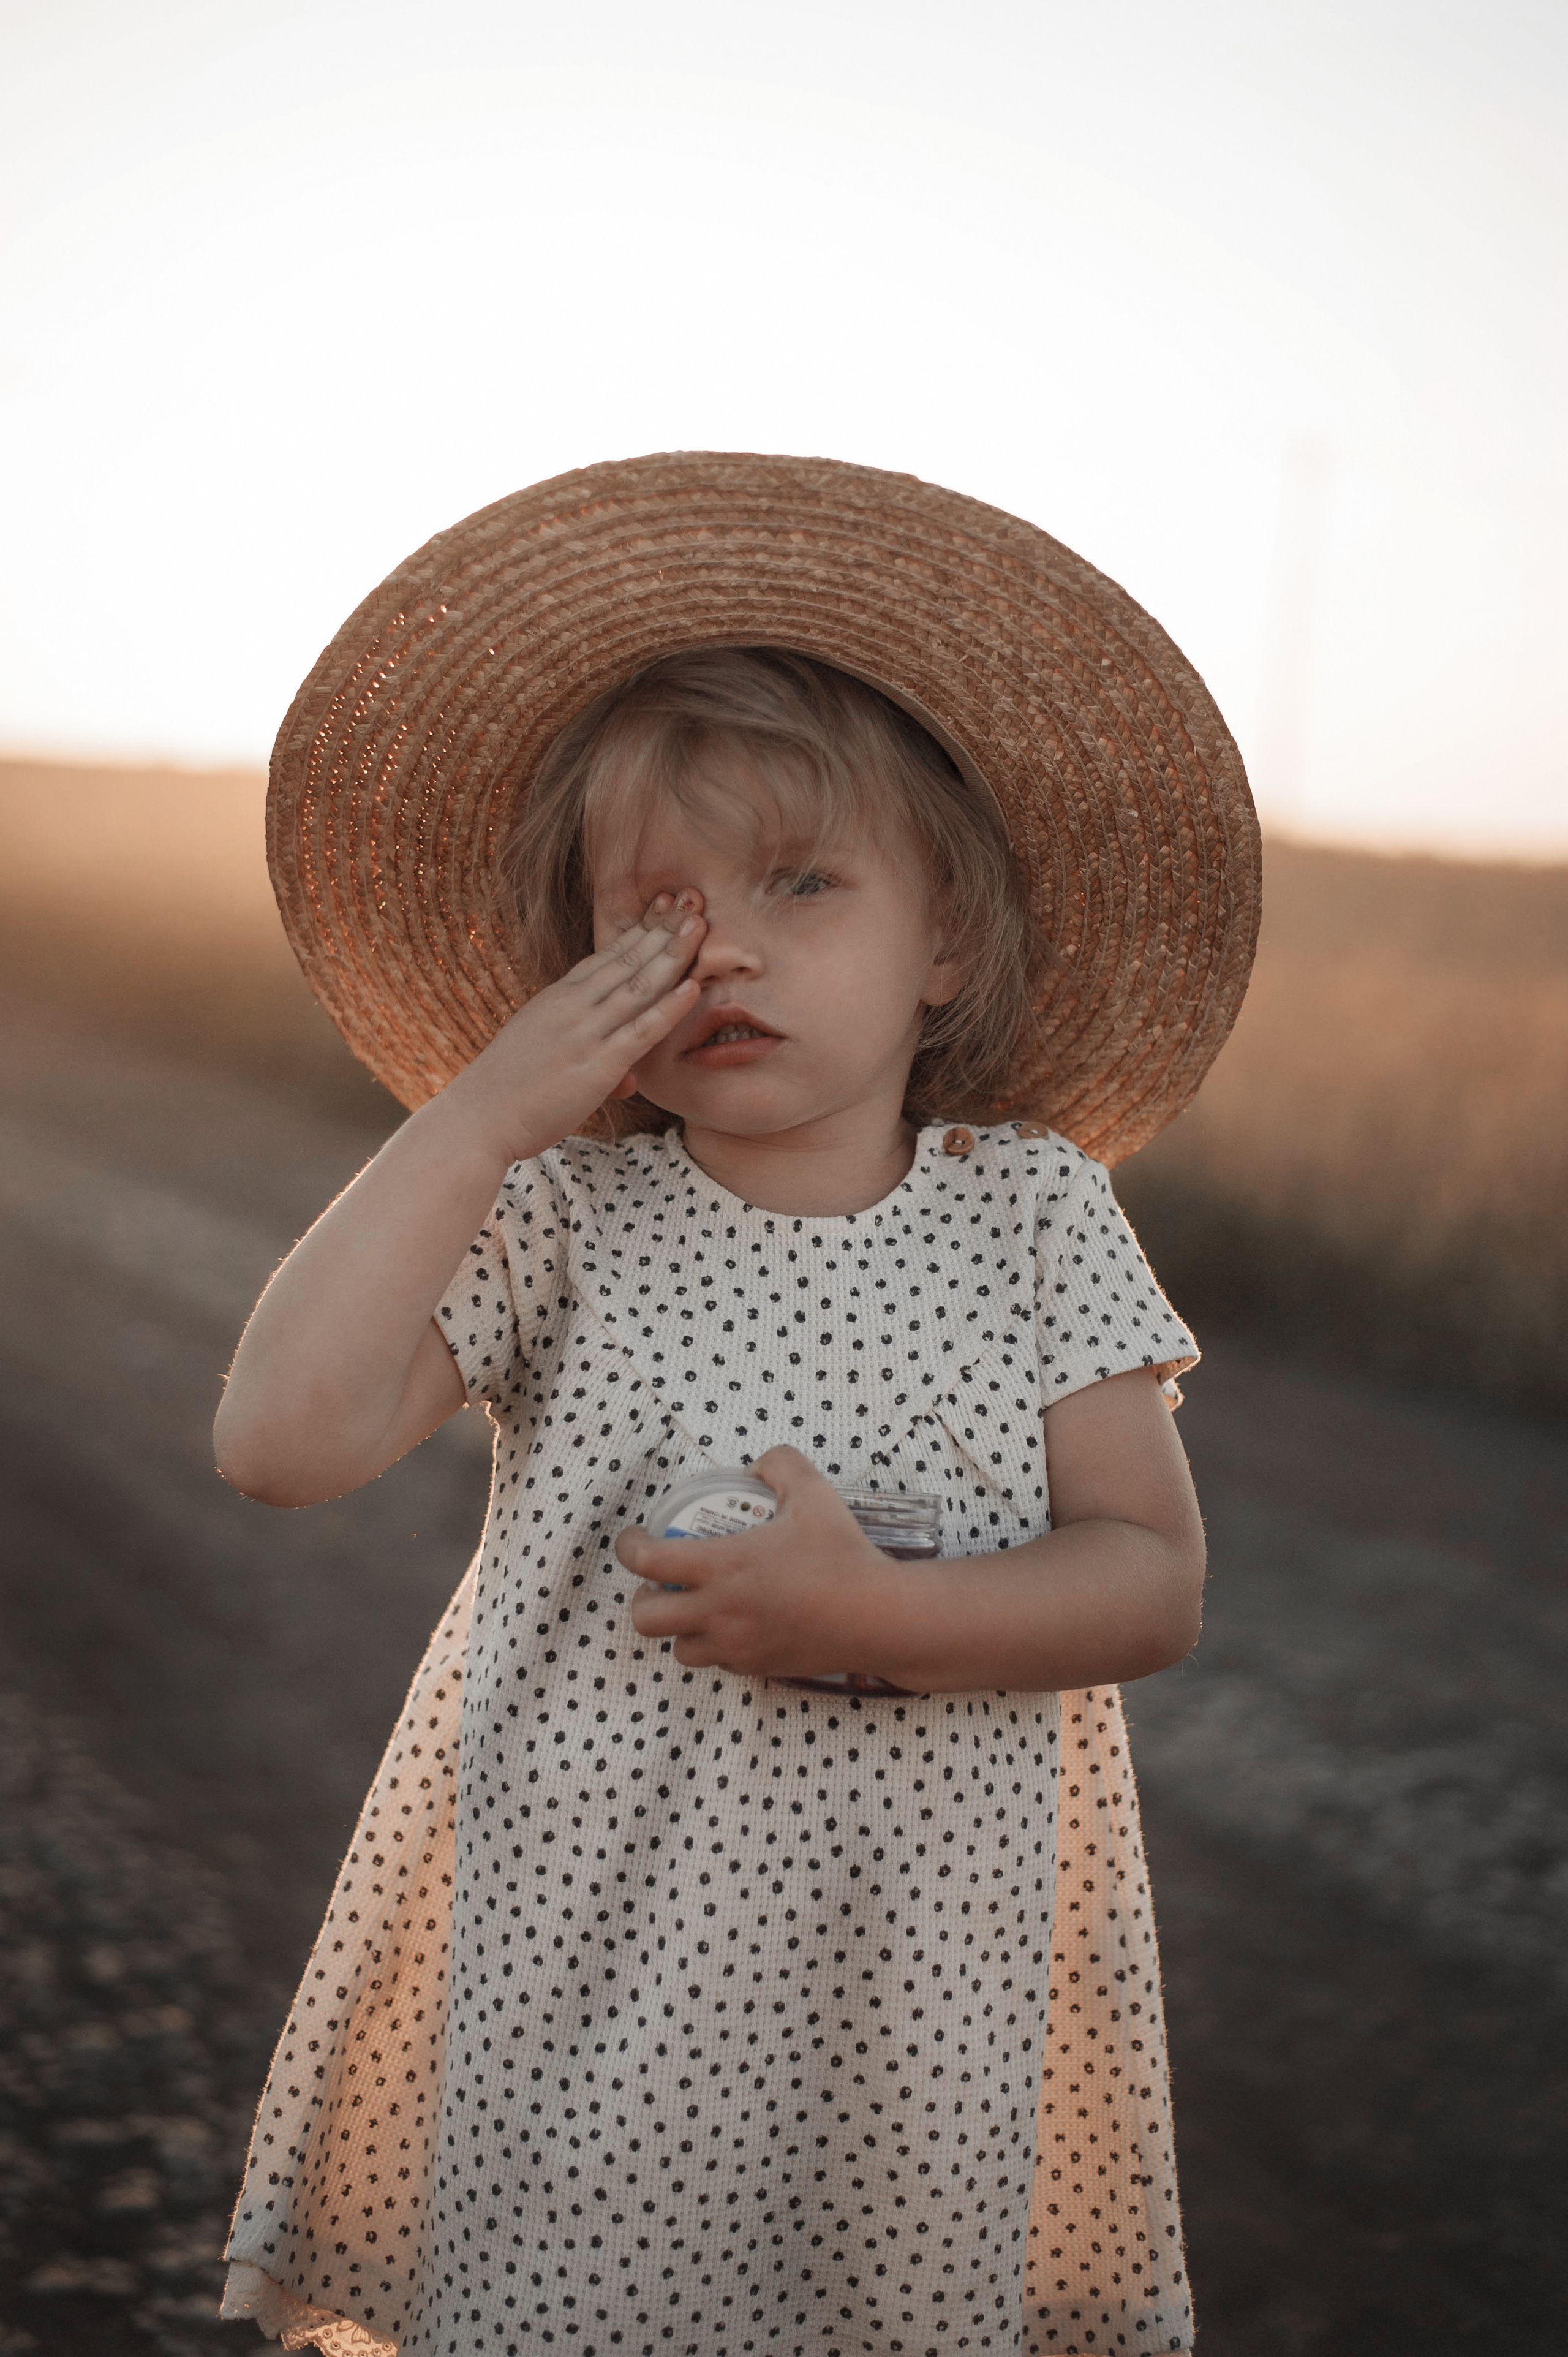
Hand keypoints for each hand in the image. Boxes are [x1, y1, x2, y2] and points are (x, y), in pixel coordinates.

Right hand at [443, 892, 707, 1161]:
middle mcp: (574, 1005)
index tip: (666, 906)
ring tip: (699, 926)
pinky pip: (640, 1031)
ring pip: (638, 986)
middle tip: (693, 900)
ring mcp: (586, 1032)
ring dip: (672, 955)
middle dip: (663, 928)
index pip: (608, 954)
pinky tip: (693, 988)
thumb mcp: (544, 1050)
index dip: (641, 929)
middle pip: (627, 959)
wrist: (480, 1116)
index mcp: (559, 996)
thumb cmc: (508, 1088)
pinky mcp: (597, 1065)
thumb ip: (584, 1047)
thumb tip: (624, 1073)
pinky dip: (669, 1009)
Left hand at [619, 1447, 899, 1677]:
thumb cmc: (844, 1553)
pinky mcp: (758, 1668)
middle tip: (663, 1580)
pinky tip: (739, 1622)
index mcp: (722, 1566)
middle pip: (644, 1620)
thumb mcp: (814, 1492)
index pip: (646, 1562)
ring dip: (679, 1627)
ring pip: (679, 1649)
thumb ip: (780, 1465)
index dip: (629, 1546)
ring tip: (699, 1605)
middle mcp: (719, 1612)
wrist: (880, 1617)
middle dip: (643, 1598)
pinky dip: (717, 1644)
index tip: (636, 1536)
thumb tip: (757, 1465)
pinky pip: (719, 1662)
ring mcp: (737, 1646)